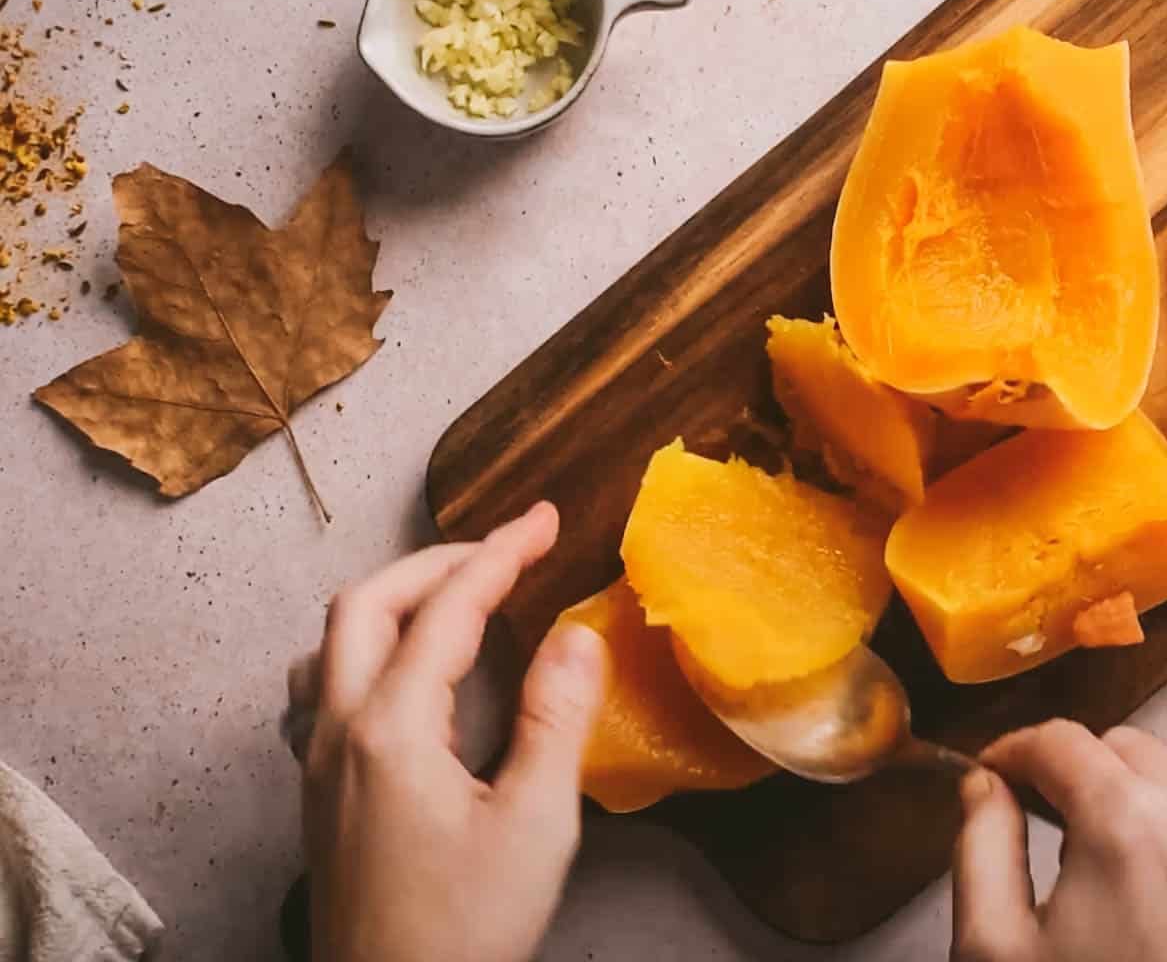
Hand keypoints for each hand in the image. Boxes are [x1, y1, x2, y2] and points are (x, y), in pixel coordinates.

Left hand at [295, 502, 605, 961]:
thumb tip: (576, 636)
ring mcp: (316, 764)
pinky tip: (400, 672)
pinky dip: (365, 647)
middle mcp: (338, 733)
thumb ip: (553, 721)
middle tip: (508, 550)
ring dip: (394, 599)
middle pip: (367, 604)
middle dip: (441, 562)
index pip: (447, 610)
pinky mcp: (317, 794)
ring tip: (455, 595)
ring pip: (332, 643)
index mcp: (391, 730)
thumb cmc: (463, 930)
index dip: (500, 554)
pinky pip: (322, 688)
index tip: (545, 519)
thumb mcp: (534, 826)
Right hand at [952, 720, 1166, 961]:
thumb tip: (986, 784)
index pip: (1061, 741)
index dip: (1019, 753)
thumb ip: (983, 849)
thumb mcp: (999, 953)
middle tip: (1070, 846)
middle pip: (1133, 754)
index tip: (1003, 777)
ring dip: (1163, 823)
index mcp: (1127, 823)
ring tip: (1144, 900)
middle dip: (1091, 783)